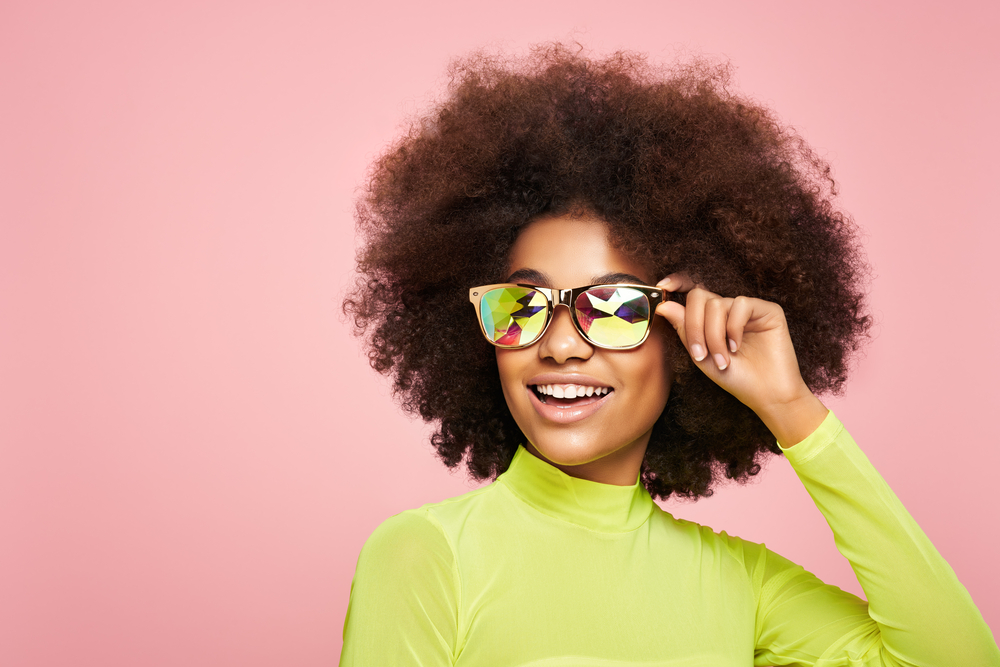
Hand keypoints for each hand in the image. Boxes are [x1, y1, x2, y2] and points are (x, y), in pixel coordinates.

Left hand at [654, 273, 827, 445]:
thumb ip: (684, 329)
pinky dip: (733, 327)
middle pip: (699, 297)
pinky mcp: (768, 310)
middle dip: (694, 326)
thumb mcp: (701, 356)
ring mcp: (748, 309)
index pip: (693, 293)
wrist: (766, 395)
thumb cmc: (735, 378)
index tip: (662, 286)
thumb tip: (663, 306)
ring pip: (717, 303)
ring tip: (722, 358)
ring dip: (713, 335)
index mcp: (712, 319)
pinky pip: (741, 304)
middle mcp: (729, 310)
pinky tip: (737, 346)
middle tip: (700, 354)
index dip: (677, 283)